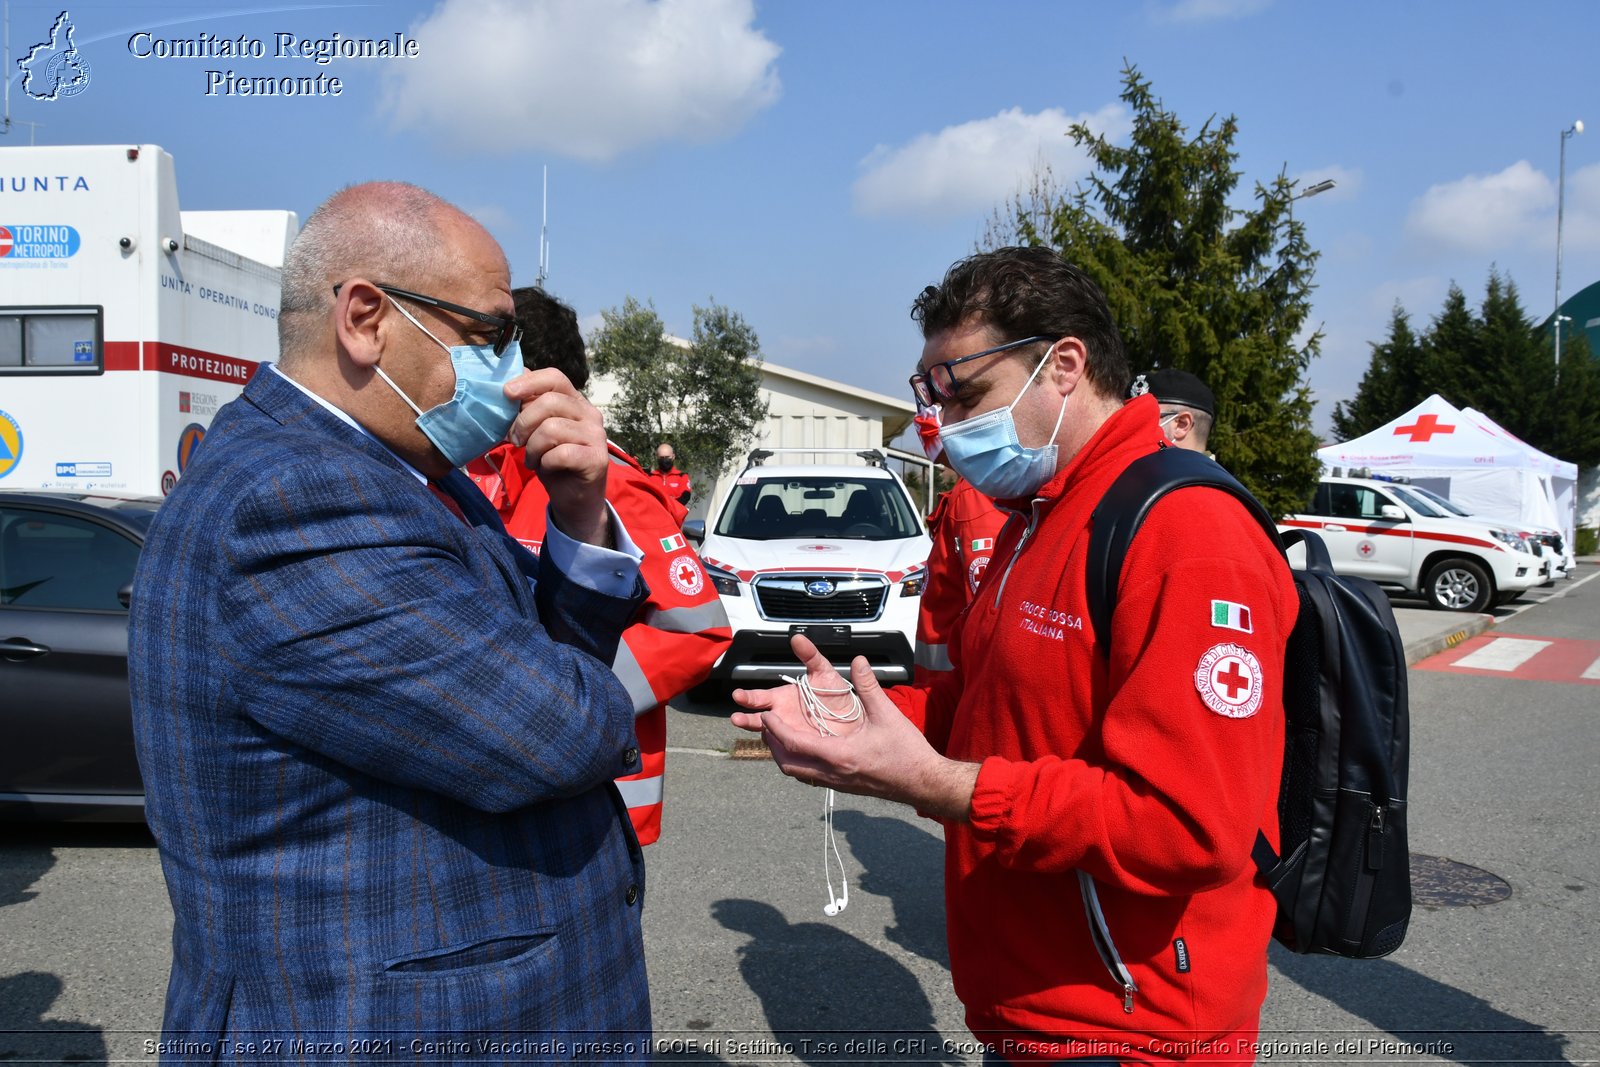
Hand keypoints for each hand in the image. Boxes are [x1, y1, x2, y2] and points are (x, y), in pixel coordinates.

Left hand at [505, 369, 610, 546]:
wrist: (574, 498)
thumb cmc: (552, 461)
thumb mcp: (536, 430)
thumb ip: (528, 408)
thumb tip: (508, 385)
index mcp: (575, 401)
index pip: (555, 377)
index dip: (529, 382)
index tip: (506, 393)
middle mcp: (590, 414)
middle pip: (550, 402)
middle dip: (523, 422)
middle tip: (515, 440)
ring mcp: (596, 436)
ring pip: (551, 429)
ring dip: (533, 448)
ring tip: (533, 459)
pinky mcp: (596, 459)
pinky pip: (560, 454)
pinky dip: (545, 463)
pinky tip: (545, 468)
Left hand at [731, 635, 978, 819]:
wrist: (924, 782)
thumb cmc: (907, 751)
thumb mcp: (887, 714)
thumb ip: (869, 686)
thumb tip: (858, 660)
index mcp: (839, 755)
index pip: (794, 744)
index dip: (775, 729)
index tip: (765, 715)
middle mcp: (833, 774)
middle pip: (789, 764)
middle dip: (773, 745)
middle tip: (767, 726)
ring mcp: (838, 783)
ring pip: (799, 774)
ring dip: (785, 757)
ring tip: (780, 738)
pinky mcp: (844, 787)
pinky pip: (812, 778)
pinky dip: (800, 765)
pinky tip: (806, 751)